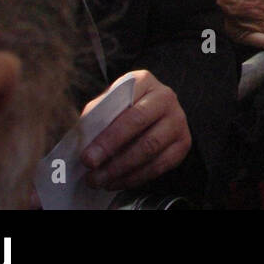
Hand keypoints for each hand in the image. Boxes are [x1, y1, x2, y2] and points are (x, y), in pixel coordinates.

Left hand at [82, 71, 190, 190]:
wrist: (151, 109)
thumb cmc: (122, 106)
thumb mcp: (108, 102)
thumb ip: (95, 115)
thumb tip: (80, 139)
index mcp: (144, 81)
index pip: (128, 111)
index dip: (107, 137)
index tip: (86, 157)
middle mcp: (166, 98)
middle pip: (141, 129)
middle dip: (113, 155)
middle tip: (91, 171)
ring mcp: (178, 121)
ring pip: (151, 150)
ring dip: (122, 170)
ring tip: (100, 180)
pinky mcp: (183, 143)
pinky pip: (159, 166)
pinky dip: (135, 178)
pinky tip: (117, 182)